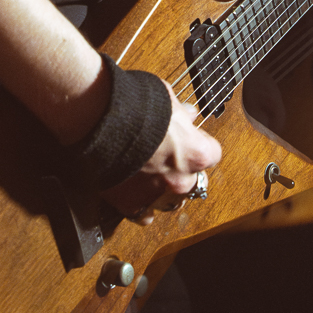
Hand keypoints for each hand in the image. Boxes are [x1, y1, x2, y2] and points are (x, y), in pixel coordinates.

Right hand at [101, 89, 222, 225]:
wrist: (100, 119)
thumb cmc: (136, 105)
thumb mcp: (167, 98)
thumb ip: (180, 112)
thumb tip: (186, 113)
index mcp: (197, 154)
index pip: (212, 154)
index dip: (198, 142)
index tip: (188, 136)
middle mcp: (181, 180)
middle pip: (193, 181)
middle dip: (182, 170)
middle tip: (166, 155)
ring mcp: (156, 195)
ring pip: (171, 201)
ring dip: (164, 190)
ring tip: (150, 175)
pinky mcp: (130, 204)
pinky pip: (142, 214)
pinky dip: (140, 205)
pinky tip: (135, 193)